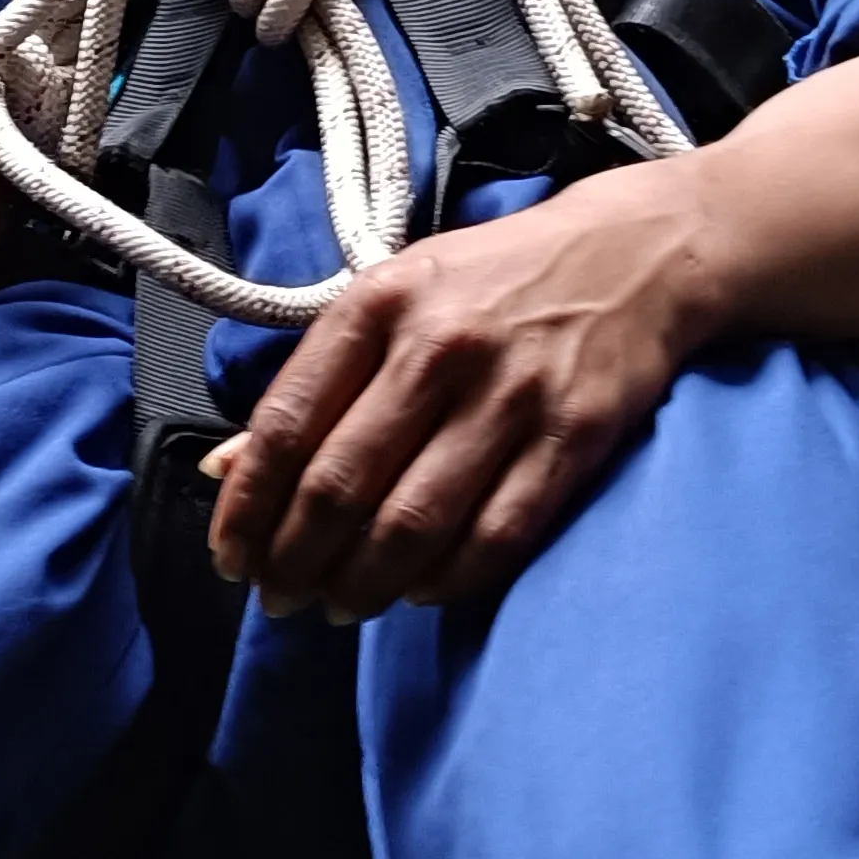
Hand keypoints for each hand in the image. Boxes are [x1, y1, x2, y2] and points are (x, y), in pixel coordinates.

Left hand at [204, 168, 703, 623]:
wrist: (634, 252)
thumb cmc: (495, 280)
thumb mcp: (393, 297)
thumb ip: (314, 380)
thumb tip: (224, 469)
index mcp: (380, 303)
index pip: (288, 424)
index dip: (249, 507)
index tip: (231, 555)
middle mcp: (439, 346)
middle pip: (342, 485)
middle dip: (296, 560)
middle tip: (279, 597)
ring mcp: (511, 394)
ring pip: (413, 523)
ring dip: (362, 583)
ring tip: (339, 606)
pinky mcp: (574, 436)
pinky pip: (496, 535)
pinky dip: (447, 579)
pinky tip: (418, 592)